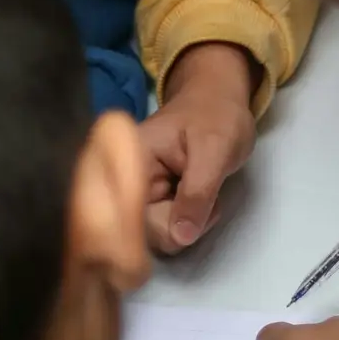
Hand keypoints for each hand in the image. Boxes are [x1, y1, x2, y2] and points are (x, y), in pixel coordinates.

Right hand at [138, 44, 258, 252]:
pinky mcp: (146, 202)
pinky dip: (185, 224)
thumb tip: (180, 237)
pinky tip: (198, 203)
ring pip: (153, 237)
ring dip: (186, 226)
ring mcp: (133, 193)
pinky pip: (162, 231)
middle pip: (140, 234)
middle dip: (181, 226)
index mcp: (128, 160)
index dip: (165, 228)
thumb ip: (197, 192)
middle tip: (209, 198)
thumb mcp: (215, 150)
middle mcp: (121, 180)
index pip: (131, 218)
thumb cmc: (216, 116)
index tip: (201, 209)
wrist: (217, 102)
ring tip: (205, 195)